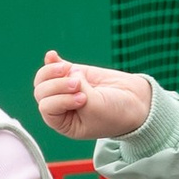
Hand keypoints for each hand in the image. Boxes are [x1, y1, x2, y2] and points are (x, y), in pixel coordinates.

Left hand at [34, 53, 153, 142]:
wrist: (135, 101)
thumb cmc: (116, 112)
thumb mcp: (95, 108)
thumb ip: (78, 90)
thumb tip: (65, 69)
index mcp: (64, 123)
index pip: (47, 108)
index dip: (61, 99)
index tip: (83, 98)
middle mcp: (61, 107)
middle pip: (42, 92)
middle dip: (57, 85)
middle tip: (78, 84)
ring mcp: (65, 89)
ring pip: (44, 78)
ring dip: (52, 72)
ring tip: (68, 69)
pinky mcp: (73, 74)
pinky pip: (55, 67)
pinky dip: (52, 61)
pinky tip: (52, 55)